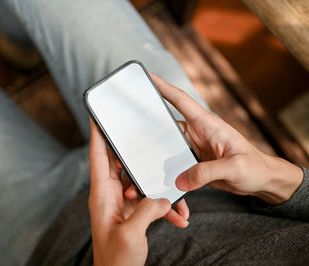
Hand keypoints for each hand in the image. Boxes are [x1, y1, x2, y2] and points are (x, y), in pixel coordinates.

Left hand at [88, 119, 187, 265]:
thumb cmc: (116, 261)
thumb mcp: (131, 235)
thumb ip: (147, 211)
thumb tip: (163, 198)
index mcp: (101, 195)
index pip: (97, 157)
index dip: (98, 135)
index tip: (98, 115)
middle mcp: (109, 195)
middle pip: (119, 163)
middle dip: (134, 152)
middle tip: (147, 137)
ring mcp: (120, 203)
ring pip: (138, 181)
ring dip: (156, 186)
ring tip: (176, 196)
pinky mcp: (131, 212)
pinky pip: (147, 200)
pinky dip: (162, 206)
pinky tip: (178, 217)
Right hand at [150, 73, 302, 204]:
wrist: (262, 181)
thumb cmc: (254, 167)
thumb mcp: (234, 167)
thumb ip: (207, 172)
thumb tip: (179, 180)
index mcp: (207, 124)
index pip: (180, 100)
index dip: (163, 86)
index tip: (147, 76)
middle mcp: (197, 133)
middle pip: (166, 126)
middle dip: (147, 128)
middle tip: (126, 130)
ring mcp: (194, 147)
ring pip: (166, 148)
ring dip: (154, 157)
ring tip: (138, 167)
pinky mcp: (193, 162)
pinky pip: (174, 164)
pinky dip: (166, 173)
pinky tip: (159, 182)